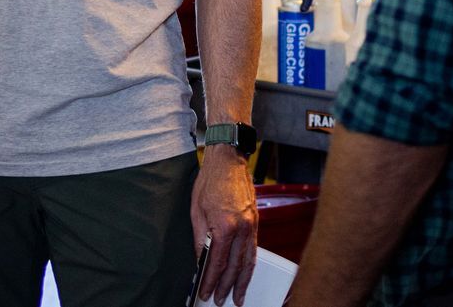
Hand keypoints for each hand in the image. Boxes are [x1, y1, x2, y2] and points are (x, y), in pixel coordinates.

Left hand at [189, 146, 257, 304]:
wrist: (229, 160)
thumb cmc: (211, 181)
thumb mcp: (196, 211)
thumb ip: (200, 239)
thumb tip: (200, 260)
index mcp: (224, 226)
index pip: (218, 262)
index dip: (211, 280)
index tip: (205, 292)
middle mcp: (242, 228)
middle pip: (235, 266)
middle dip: (227, 286)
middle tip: (220, 300)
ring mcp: (251, 225)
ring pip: (249, 261)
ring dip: (243, 282)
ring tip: (238, 297)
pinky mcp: (256, 222)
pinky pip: (254, 250)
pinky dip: (250, 266)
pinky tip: (246, 274)